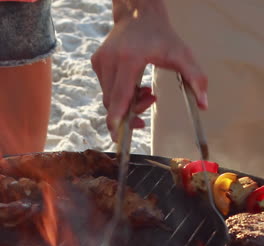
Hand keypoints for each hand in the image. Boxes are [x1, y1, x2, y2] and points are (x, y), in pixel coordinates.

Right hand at [91, 1, 207, 138]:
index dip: (117, 121)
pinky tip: (135, 84)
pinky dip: (120, 94)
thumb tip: (204, 104)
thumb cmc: (161, 34)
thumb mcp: (183, 55)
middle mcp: (110, 61)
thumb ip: (196, 79)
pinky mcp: (97, 63)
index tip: (119, 137)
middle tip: (150, 102)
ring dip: (127, 103)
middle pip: (113, 104)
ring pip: (109, 98)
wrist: (138, 13)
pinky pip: (106, 89)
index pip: (118, 99)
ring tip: (146, 91)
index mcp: (128, 60)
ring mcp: (101, 62)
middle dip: (130, 113)